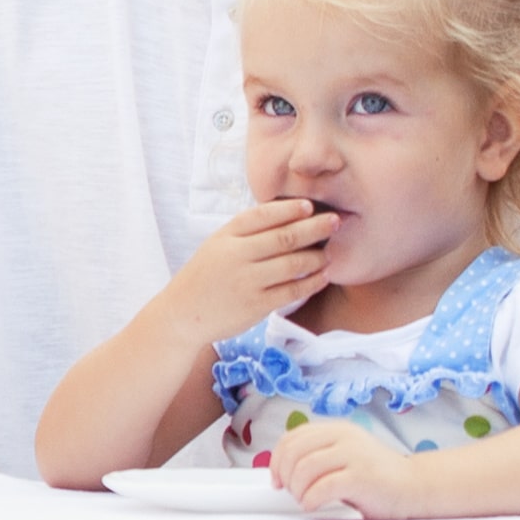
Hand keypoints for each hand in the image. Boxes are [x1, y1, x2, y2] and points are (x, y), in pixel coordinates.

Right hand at [164, 197, 332, 342]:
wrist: (182, 314)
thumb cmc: (205, 277)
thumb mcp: (216, 246)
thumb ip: (246, 233)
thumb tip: (289, 216)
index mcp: (225, 236)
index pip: (263, 215)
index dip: (290, 209)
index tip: (310, 206)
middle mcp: (236, 256)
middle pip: (285, 237)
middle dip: (315, 228)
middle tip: (336, 221)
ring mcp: (246, 281)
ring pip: (294, 264)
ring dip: (317, 256)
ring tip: (328, 252)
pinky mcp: (256, 306)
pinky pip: (293, 290)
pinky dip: (313, 282)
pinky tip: (323, 275)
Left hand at [269, 417, 420, 518]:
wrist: (417, 488)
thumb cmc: (377, 479)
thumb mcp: (344, 457)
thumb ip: (318, 455)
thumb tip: (280, 469)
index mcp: (338, 429)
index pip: (292, 438)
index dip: (277, 460)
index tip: (278, 480)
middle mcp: (346, 437)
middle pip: (294, 452)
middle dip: (286, 476)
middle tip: (293, 493)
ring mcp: (355, 454)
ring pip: (304, 468)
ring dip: (298, 490)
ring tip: (306, 500)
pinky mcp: (362, 476)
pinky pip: (322, 487)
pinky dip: (310, 499)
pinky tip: (314, 505)